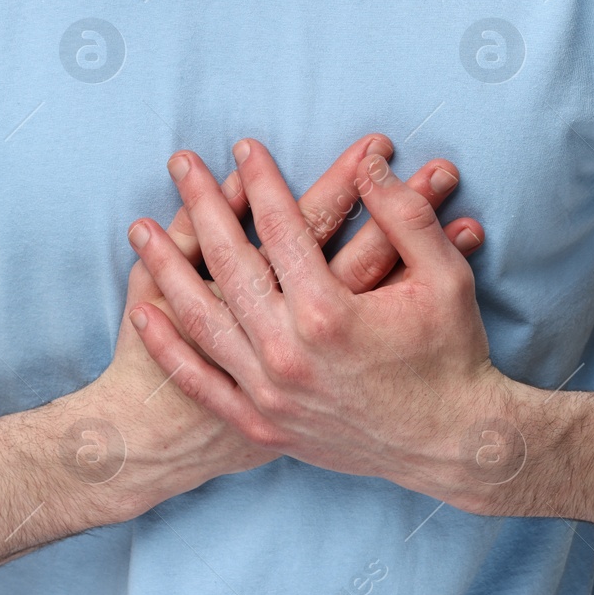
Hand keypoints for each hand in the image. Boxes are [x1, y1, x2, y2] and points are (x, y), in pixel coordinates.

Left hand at [125, 140, 506, 508]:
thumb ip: (405, 216)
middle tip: (179, 164)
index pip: (282, 228)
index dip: (262, 181)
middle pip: (229, 263)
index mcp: (330, 313)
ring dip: (166, 269)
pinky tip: (144, 312)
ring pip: (202, 320)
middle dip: (200, 206)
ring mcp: (270, 395)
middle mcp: (289, 354)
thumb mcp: (446, 278)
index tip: (243, 146)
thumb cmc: (453, 357)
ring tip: (140, 228)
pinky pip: (202, 383)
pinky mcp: (263, 427)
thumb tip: (369, 164)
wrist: (451, 447)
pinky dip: (169, 348)